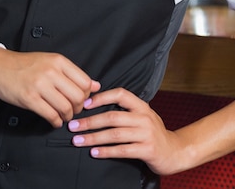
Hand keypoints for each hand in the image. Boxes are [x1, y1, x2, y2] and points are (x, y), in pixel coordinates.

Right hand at [0, 47, 100, 127]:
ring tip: (62, 116)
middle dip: (78, 108)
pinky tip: (53, 120)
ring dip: (67, 117)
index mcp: (58, 61)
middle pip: (78, 97)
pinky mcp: (29, 98)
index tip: (82, 99)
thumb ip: (72, 73)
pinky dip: (56, 122)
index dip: (87, 95)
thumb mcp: (49, 61)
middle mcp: (51, 71)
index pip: (85, 82)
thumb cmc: (24, 65)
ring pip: (66, 108)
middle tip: (73, 110)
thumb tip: (95, 85)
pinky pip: (51, 115)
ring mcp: (40, 85)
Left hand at [68, 87, 182, 174]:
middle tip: (72, 126)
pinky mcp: (147, 150)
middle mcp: (144, 118)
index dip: (101, 97)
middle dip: (89, 121)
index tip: (84, 104)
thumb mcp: (142, 116)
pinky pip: (122, 150)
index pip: (120, 94)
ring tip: (78, 140)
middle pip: (112, 117)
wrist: (175, 152)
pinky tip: (94, 153)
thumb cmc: (153, 133)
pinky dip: (106, 151)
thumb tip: (95, 104)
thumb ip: (125, 111)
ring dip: (93, 137)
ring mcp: (146, 134)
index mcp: (141, 106)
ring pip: (114, 134)